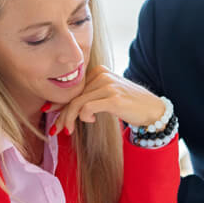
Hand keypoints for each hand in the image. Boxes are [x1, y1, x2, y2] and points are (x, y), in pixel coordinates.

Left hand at [49, 65, 163, 134]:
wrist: (154, 110)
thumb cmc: (131, 105)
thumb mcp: (108, 95)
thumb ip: (91, 96)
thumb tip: (68, 107)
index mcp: (99, 72)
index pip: (74, 87)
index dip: (60, 101)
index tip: (50, 112)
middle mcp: (102, 75)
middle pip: (73, 95)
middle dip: (61, 114)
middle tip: (54, 129)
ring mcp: (108, 86)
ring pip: (77, 103)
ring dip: (69, 119)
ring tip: (68, 130)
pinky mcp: (113, 98)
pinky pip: (87, 108)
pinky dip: (84, 117)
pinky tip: (91, 121)